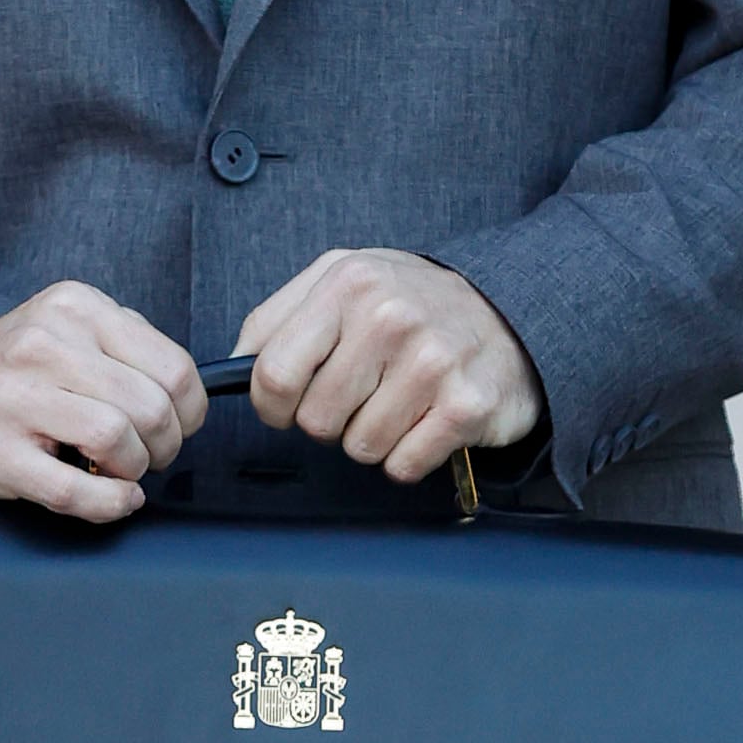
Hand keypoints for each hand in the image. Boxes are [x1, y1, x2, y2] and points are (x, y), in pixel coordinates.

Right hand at [0, 282, 206, 524]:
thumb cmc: (24, 372)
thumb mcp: (74, 330)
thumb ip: (130, 344)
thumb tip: (189, 391)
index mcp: (73, 307)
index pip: (173, 366)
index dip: (191, 411)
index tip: (181, 425)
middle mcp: (41, 344)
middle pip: (150, 407)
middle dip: (166, 445)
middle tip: (152, 455)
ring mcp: (13, 397)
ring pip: (115, 438)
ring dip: (134, 470)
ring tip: (122, 470)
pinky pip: (71, 489)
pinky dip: (108, 503)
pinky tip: (115, 497)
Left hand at [235, 250, 542, 484]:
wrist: (509, 311)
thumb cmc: (411, 301)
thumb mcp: (342, 278)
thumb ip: (278, 316)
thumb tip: (233, 364)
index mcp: (348, 283)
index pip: (274, 374)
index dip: (271, 405)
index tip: (286, 406)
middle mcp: (390, 318)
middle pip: (315, 420)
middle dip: (330, 420)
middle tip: (362, 393)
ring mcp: (433, 362)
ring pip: (358, 448)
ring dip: (372, 438)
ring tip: (398, 401)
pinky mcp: (466, 406)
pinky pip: (403, 465)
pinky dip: (409, 455)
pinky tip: (425, 420)